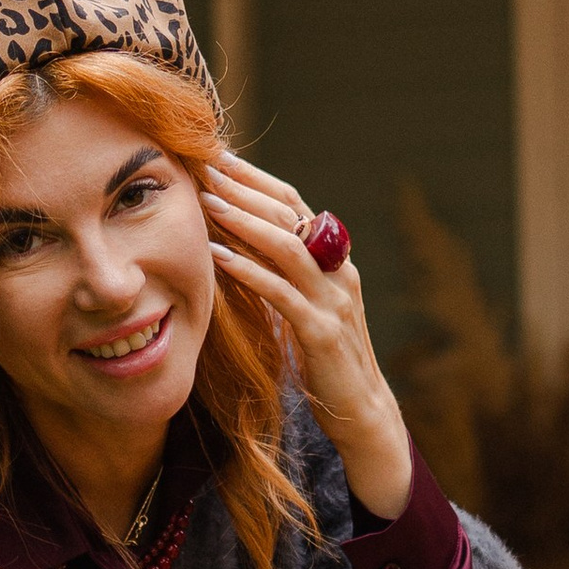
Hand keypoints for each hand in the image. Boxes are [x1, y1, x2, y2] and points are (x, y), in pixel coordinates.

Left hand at [204, 154, 412, 522]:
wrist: (362, 411)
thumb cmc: (325, 357)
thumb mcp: (303, 304)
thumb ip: (282, 273)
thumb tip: (237, 241)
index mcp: (333, 259)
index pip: (294, 204)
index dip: (257, 178)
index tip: (220, 157)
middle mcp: (337, 271)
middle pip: (290, 215)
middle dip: (246, 188)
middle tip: (207, 166)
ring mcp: (333, 301)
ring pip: (287, 247)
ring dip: (245, 221)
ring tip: (208, 202)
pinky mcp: (321, 333)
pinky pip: (281, 294)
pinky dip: (248, 271)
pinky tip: (217, 257)